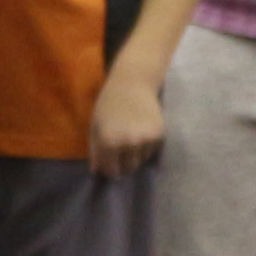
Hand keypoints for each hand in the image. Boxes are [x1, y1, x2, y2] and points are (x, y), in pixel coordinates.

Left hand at [88, 62, 168, 178]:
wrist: (133, 84)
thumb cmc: (109, 104)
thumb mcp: (95, 126)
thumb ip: (95, 150)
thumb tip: (96, 172)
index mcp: (109, 142)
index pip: (112, 170)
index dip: (110, 170)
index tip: (110, 166)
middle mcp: (129, 144)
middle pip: (129, 168)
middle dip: (124, 164)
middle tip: (120, 153)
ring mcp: (146, 140)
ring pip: (142, 160)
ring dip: (136, 155)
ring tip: (131, 138)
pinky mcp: (159, 135)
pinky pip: (152, 150)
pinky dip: (147, 146)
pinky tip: (140, 131)